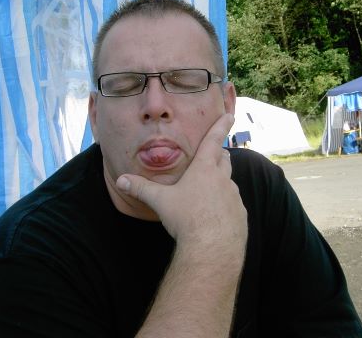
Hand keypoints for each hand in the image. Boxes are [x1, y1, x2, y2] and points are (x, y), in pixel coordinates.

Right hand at [116, 113, 247, 251]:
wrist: (212, 247)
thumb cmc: (186, 218)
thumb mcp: (160, 201)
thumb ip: (140, 188)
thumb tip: (121, 179)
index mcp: (204, 169)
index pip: (214, 140)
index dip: (221, 125)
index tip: (230, 114)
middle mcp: (223, 179)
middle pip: (224, 159)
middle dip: (219, 154)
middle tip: (214, 155)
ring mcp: (234, 197)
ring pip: (230, 182)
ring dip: (221, 182)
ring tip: (209, 192)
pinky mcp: (240, 215)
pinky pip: (234, 204)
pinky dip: (226, 205)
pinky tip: (216, 216)